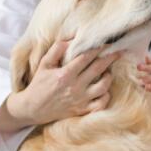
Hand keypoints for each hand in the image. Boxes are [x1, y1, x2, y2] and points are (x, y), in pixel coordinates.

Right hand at [0, 41, 121, 131]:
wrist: (32, 109)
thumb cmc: (39, 85)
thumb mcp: (44, 64)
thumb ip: (56, 50)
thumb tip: (71, 40)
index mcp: (65, 74)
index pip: (86, 57)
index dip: (98, 48)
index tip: (106, 43)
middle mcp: (74, 87)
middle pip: (98, 69)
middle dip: (110, 58)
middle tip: (119, 51)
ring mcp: (80, 100)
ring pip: (103, 87)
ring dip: (109, 77)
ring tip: (109, 71)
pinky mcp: (82, 110)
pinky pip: (100, 104)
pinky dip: (106, 96)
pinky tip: (105, 90)